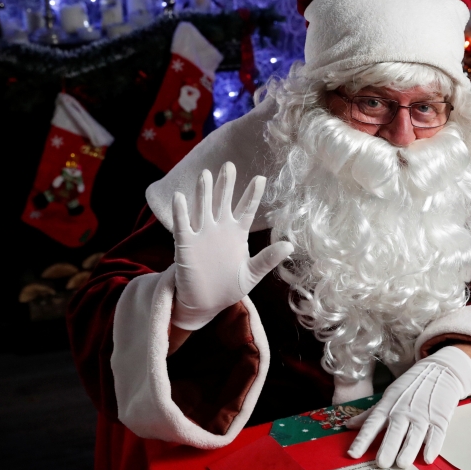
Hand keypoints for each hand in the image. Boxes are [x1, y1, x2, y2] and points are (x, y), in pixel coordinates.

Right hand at [170, 162, 292, 330]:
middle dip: (226, 184)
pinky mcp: (185, 244)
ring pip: (203, 207)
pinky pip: (182, 225)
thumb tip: (290, 245)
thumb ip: (268, 258)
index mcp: (237, 233)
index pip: (246, 209)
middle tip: (229, 165)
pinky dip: (181, 212)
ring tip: (205, 174)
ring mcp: (202, 234)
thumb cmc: (228, 287)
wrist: (205, 303)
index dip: (253, 194)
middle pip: (223, 201)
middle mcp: (219, 229)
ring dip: (203, 192)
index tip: (261, 178)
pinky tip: (180, 197)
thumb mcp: (252, 273)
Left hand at [346, 346, 470, 468]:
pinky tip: (427, 458)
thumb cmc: (410, 387)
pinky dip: (432, 446)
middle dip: (388, 447)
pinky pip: (436, 435)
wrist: (438, 371)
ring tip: (402, 464)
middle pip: (394, 431)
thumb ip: (369, 414)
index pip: (372, 424)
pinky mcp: (439, 419)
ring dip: (409, 450)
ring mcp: (422, 415)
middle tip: (381, 463)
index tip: (353, 454)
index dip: (362, 439)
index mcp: (388, 406)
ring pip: (415, 435)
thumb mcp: (388, 396)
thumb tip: (348, 425)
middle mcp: (403, 411)